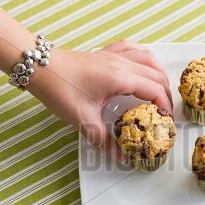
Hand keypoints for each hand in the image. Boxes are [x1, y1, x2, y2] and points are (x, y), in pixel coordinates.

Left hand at [27, 40, 172, 162]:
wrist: (39, 68)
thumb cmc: (59, 89)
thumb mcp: (83, 119)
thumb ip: (104, 140)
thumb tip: (120, 155)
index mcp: (119, 77)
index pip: (154, 89)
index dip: (165, 106)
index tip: (165, 119)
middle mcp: (120, 63)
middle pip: (156, 74)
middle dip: (166, 93)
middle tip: (164, 111)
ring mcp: (113, 55)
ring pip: (148, 58)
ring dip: (159, 73)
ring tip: (161, 89)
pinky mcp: (105, 53)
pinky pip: (132, 48)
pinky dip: (143, 56)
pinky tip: (144, 64)